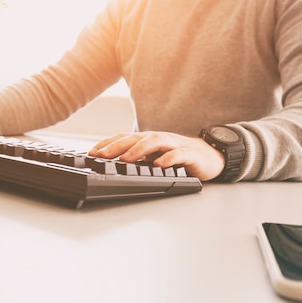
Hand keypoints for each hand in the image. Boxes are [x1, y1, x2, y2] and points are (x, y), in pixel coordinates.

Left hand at [88, 131, 225, 180]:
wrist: (210, 156)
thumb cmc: (178, 157)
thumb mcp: (154, 158)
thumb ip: (137, 159)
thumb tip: (112, 165)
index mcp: (148, 140)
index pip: (124, 137)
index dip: (107, 143)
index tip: (91, 153)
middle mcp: (158, 139)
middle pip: (135, 138)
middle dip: (116, 146)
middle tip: (101, 156)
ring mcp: (174, 145)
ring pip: (154, 142)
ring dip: (138, 150)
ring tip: (125, 159)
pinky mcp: (189, 154)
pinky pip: (178, 154)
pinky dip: (168, 159)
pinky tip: (159, 165)